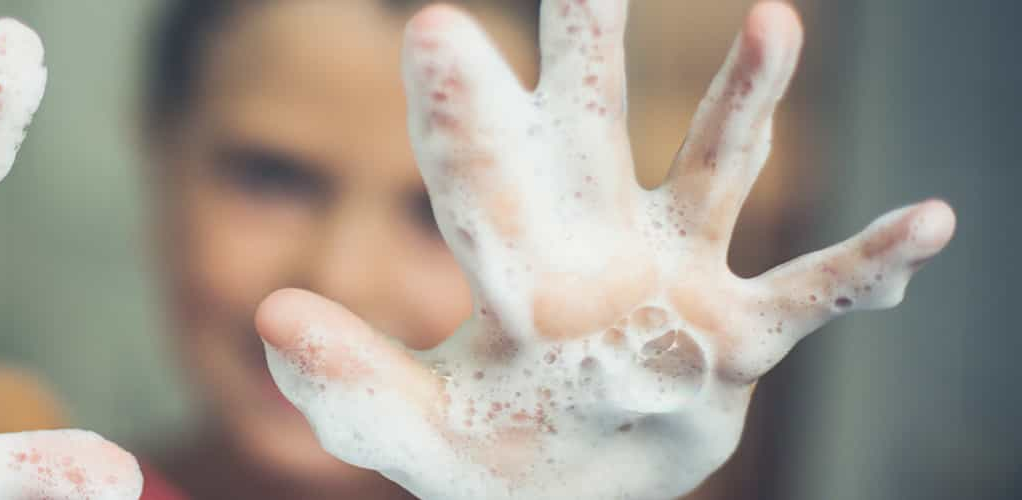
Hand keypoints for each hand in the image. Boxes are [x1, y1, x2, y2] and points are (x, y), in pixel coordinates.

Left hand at [255, 2, 954, 497]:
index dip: (459, 109)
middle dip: (586, 47)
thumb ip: (350, 385)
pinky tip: (931, 222)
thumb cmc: (492, 458)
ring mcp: (669, 283)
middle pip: (589, 128)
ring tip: (776, 18)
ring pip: (708, 174)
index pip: (472, 176)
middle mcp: (591, 246)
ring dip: (743, 105)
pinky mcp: (733, 339)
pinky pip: (808, 294)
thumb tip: (275, 315)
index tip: (433, 24)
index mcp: (506, 263)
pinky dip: (866, 266)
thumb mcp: (414, 434)